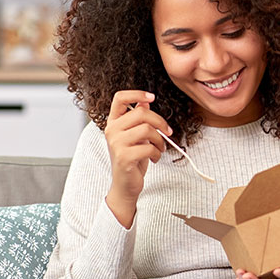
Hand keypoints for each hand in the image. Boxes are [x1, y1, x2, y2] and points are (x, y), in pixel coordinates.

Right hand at [104, 90, 169, 225]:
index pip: (119, 98)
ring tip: (159, 148)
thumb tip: (146, 100)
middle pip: (141, 113)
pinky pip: (149, 147)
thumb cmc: (132, 158)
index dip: (136, 93)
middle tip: (168, 132)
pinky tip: (154, 158)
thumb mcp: (136, 135)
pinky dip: (157, 153)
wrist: (125, 184)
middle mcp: (111, 130)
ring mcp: (116, 144)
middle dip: (160, 122)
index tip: (152, 97)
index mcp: (113, 122)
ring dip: (160, 140)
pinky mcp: (124, 157)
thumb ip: (138, 119)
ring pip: (147, 129)